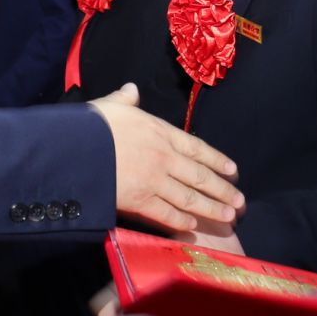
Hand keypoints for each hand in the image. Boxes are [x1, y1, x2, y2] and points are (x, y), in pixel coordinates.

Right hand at [89, 84, 243, 233]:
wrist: (76, 148)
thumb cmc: (92, 124)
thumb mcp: (110, 106)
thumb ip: (125, 100)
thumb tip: (131, 89)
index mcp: (159, 131)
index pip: (197, 147)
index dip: (217, 160)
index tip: (233, 171)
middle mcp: (164, 157)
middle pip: (200, 176)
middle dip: (222, 190)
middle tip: (240, 202)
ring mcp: (155, 180)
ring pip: (190, 197)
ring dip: (211, 208)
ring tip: (228, 217)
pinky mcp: (141, 201)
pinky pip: (167, 213)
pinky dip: (182, 221)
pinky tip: (193, 226)